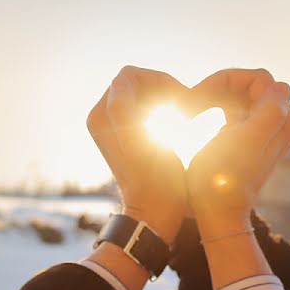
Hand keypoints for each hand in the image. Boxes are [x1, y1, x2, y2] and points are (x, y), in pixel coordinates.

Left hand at [87, 66, 196, 245]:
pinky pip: (150, 108)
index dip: (160, 82)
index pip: (131, 76)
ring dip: (169, 99)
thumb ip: (125, 106)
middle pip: (138, 83)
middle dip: (165, 89)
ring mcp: (117, 126)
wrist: (157, 213)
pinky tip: (180, 125)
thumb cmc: (155, 182)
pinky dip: (167, 110)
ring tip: (186, 117)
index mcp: (102, 115)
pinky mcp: (131, 135)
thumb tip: (122, 80)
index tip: (182, 100)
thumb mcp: (140, 142)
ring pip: (147, 94)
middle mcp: (105, 118)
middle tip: (187, 108)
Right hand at [187, 68, 289, 238]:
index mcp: (284, 119)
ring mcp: (262, 128)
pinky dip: (215, 106)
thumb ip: (271, 112)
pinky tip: (197, 117)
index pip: (257, 78)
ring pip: (239, 94)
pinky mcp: (246, 135)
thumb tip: (281, 86)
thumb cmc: (225, 176)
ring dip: (215, 96)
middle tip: (192, 101)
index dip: (227, 80)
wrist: (217, 209)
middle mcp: (279, 122)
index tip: (200, 95)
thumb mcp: (248, 141)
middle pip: (249, 84)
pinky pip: (233, 106)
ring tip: (191, 109)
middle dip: (220, 87)